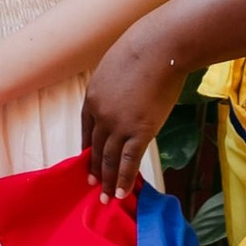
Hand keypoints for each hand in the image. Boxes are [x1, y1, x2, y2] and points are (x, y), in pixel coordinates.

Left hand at [81, 17, 188, 203]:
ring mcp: (119, 126)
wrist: (158, 48)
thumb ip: (114, 88)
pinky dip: (125, 179)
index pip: (87, 131)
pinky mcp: (139, 132)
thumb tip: (124, 94)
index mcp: (92, 98)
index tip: (89, 161)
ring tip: (107, 198)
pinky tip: (123, 192)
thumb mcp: (115, 68)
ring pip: (110, 159)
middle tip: (94, 188)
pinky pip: (129, 161)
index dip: (88, 149)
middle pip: (97, 148)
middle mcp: (101, 116)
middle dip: (95, 170)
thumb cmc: (142, 50)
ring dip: (108, 181)